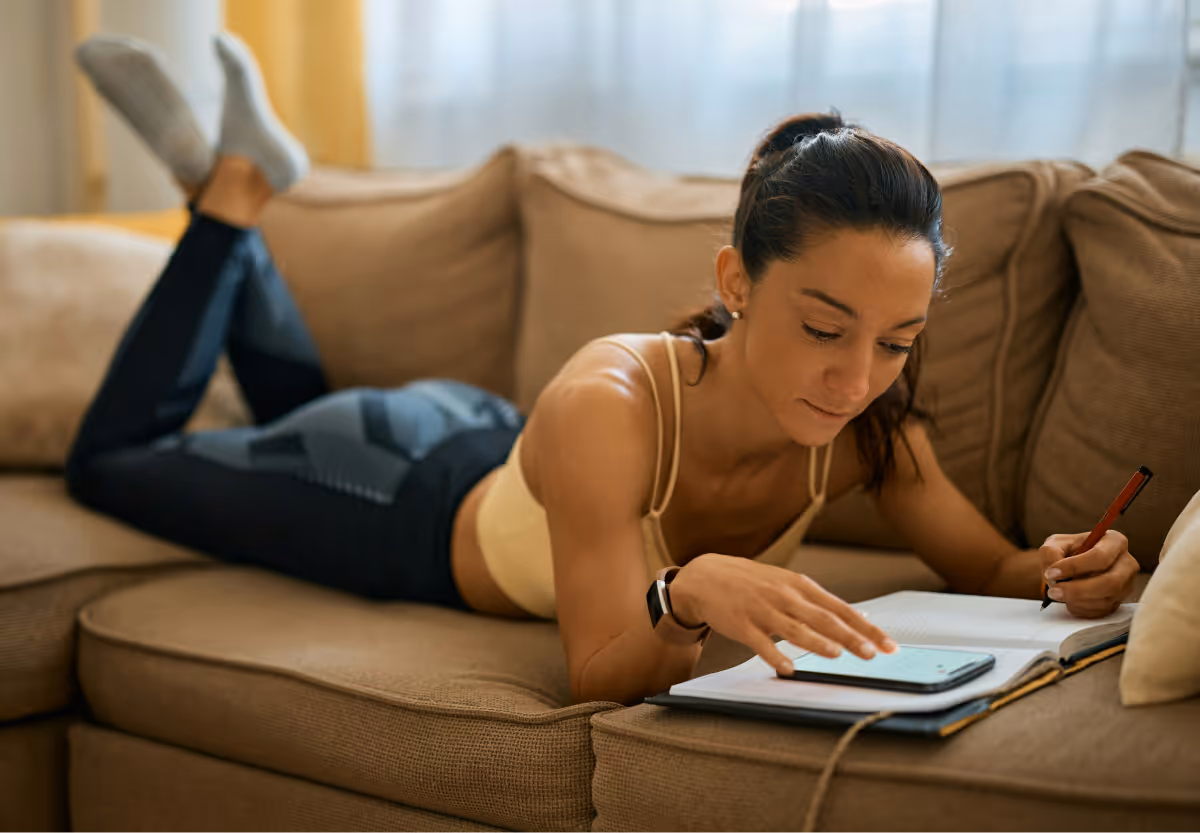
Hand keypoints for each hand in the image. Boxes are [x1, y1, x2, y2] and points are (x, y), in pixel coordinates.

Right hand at [669, 554, 898, 676]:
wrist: (707, 577)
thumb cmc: (754, 582)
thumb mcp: (788, 583)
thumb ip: (818, 602)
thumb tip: (857, 618)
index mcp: (800, 586)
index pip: (840, 608)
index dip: (866, 627)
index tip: (887, 644)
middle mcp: (784, 596)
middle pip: (823, 619)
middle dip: (850, 637)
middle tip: (872, 654)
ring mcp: (762, 610)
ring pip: (794, 629)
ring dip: (816, 642)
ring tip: (837, 655)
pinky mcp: (742, 625)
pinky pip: (761, 643)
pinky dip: (775, 655)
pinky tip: (788, 668)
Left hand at [1039, 530, 1139, 617]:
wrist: (1071, 566)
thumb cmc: (1066, 551)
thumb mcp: (1054, 544)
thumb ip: (1051, 554)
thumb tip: (1054, 574)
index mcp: (1114, 541)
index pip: (1100, 556)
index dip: (1074, 567)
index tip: (1051, 573)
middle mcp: (1127, 563)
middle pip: (1111, 582)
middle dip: (1078, 590)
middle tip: (1053, 592)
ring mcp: (1126, 585)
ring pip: (1106, 600)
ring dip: (1077, 601)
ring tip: (1058, 595)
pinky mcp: (1120, 601)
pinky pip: (1103, 611)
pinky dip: (1082, 609)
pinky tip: (1069, 602)